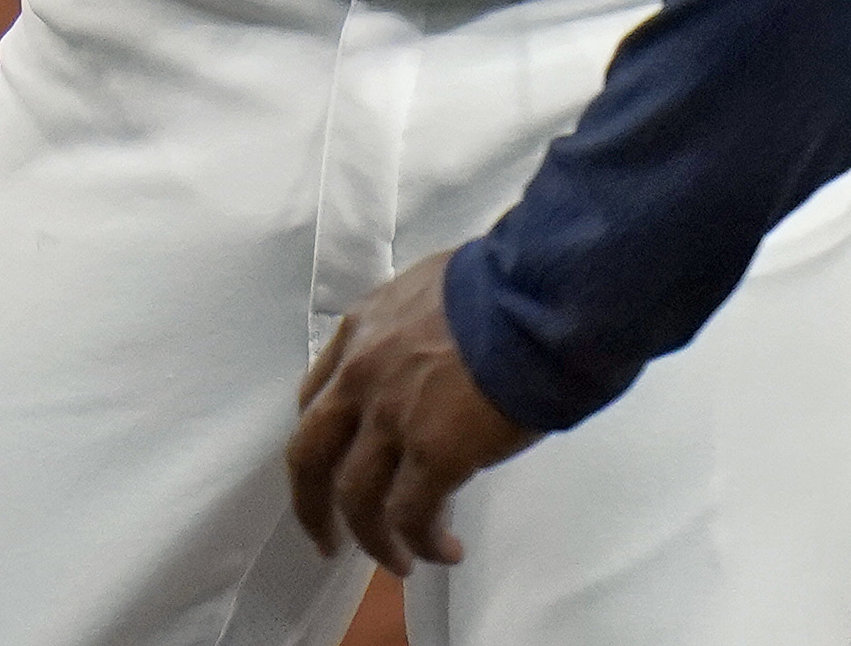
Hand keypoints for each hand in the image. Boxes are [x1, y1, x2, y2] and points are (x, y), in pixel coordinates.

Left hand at [284, 250, 536, 573]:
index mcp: (361, 329)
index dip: (320, 443)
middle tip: (326, 540)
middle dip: (311, 506)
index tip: (329, 469)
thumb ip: (411, 331)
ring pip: (355, 499)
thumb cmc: (507, 287)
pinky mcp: (432, 454)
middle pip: (309, 455)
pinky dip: (421, 543)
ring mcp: (392, 418)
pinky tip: (443, 551)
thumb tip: (432, 367)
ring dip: (372, 540)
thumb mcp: (433, 292)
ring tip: (398, 563)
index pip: (316, 396)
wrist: (541, 300)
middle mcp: (361, 375)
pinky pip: (410, 517)